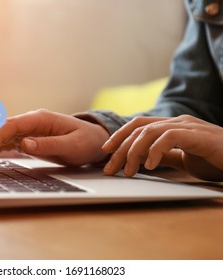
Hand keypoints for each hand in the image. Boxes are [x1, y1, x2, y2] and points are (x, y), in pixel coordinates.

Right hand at [0, 109, 109, 171]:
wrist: (95, 140)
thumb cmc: (86, 141)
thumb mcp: (71, 145)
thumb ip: (48, 144)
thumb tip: (24, 144)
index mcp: (40, 119)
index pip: (10, 126)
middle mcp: (31, 123)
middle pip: (1, 131)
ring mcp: (29, 131)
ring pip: (2, 138)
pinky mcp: (29, 140)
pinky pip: (8, 144)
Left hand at [102, 115, 222, 180]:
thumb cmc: (216, 159)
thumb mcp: (183, 159)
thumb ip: (165, 155)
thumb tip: (144, 159)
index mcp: (171, 126)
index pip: (138, 125)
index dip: (119, 136)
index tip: (106, 152)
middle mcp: (176, 122)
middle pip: (138, 129)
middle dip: (119, 148)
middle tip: (109, 168)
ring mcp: (186, 125)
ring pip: (149, 131)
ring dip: (133, 152)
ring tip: (127, 171)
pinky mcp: (197, 134)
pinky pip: (168, 137)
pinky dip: (155, 151)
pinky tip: (149, 166)